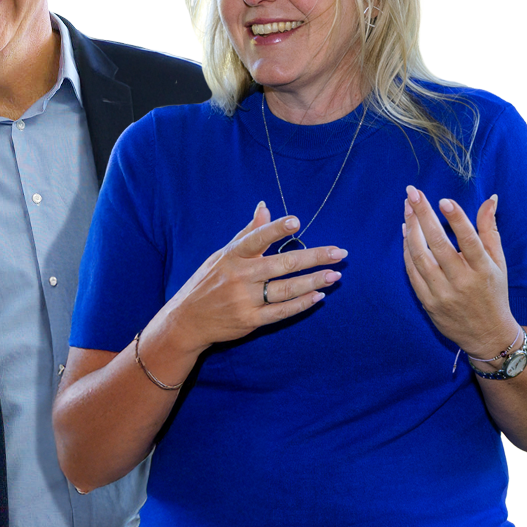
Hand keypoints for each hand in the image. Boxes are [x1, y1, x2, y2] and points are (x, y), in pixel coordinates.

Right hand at [156, 202, 346, 355]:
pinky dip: (301, 303)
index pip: (255, 238)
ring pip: (286, 289)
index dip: (274, 229)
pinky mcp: (250, 320)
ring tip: (336, 275)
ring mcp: (244, 299)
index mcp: (232, 256)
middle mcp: (239, 276)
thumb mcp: (222, 255)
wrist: (187, 320)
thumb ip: (248, 232)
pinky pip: (281, 311)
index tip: (296, 222)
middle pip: (282, 264)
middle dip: (314, 257)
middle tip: (339, 253)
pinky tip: (318, 295)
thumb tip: (265, 206)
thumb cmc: (208, 282)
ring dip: (314, 281)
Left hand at [402, 185, 515, 357]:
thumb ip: (490, 230)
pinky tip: (405, 232)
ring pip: (420, 257)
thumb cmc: (493, 292)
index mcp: (484, 270)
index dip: (457, 220)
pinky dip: (406, 251)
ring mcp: (443, 293)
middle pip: (438, 244)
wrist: (487, 335)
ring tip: (407, 209)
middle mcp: (462, 282)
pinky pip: (412, 272)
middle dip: (423, 216)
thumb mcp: (499, 262)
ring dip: (410, 230)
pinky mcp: (428, 302)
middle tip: (412, 193)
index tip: (443, 200)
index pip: (469, 241)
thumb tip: (491, 199)